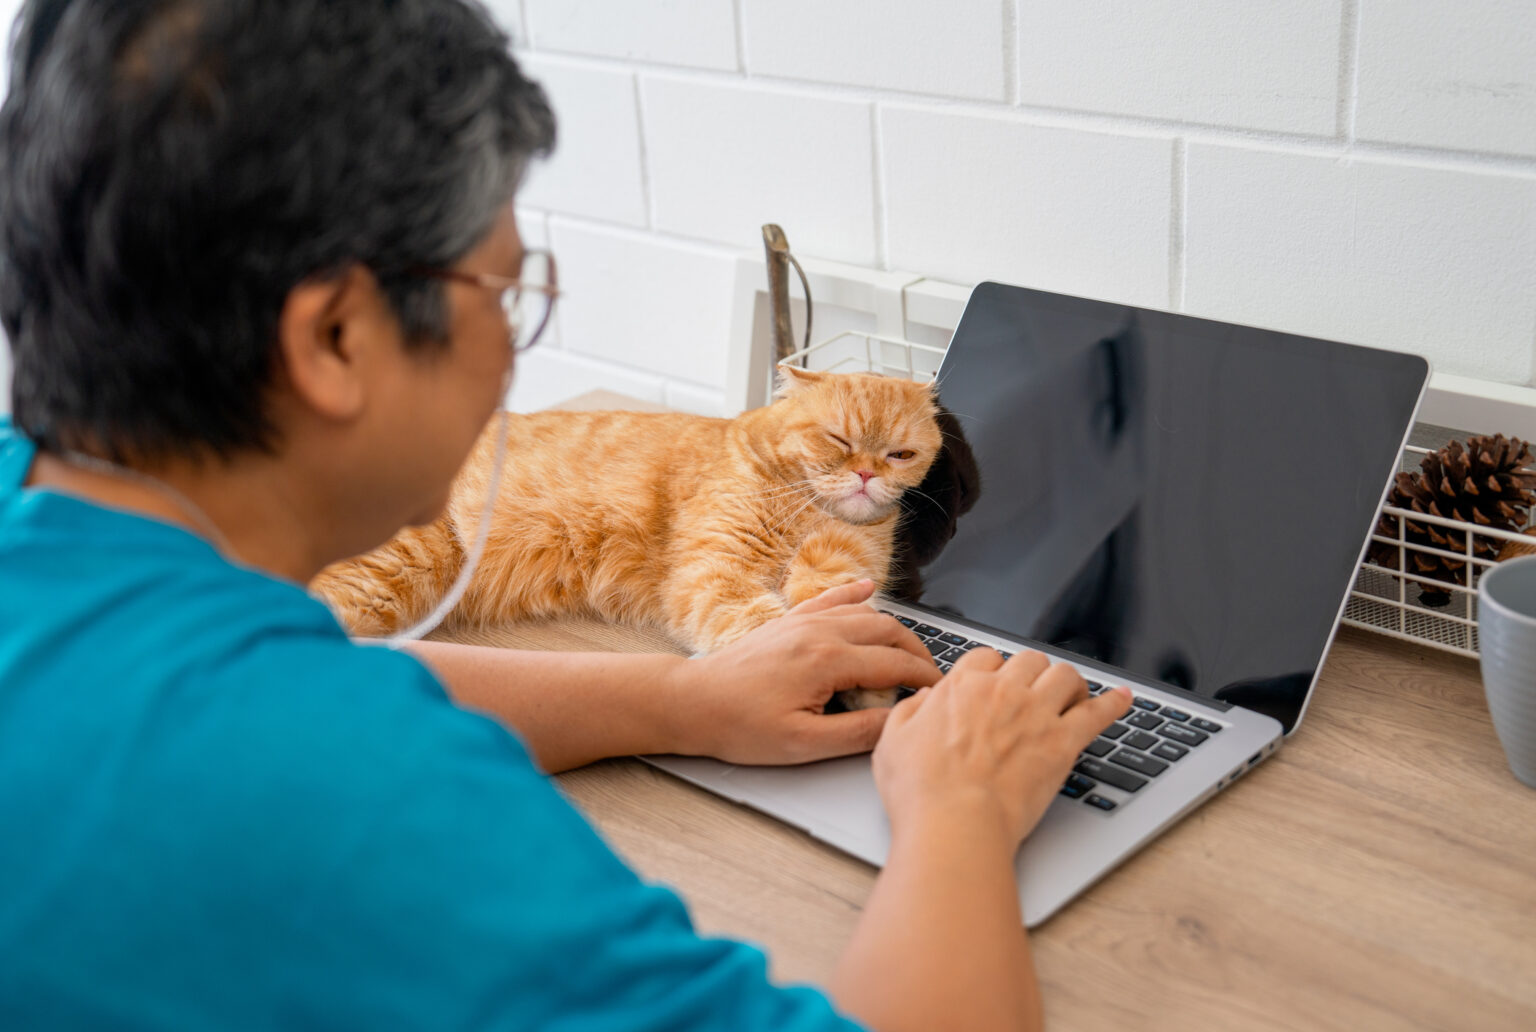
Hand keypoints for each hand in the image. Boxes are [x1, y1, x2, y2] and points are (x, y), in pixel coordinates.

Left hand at [673, 580, 941, 764]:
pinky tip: (869, 588)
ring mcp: (803, 621)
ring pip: (865, 613)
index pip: (894, 664)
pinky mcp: (788, 621)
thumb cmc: (740, 726)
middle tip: (932, 676)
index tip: (940, 692)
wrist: (693, 701)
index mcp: (827, 661)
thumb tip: (896, 722)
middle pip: (887, 631)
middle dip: (917, 652)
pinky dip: (855, 594)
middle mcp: (819, 631)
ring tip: (911, 652)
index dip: (923, 679)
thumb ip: (856, 732)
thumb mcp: (803, 744)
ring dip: (894, 629)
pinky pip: (830, 599)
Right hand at [873, 648, 1131, 847]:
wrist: (955, 824)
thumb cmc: (921, 792)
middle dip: (1031, 672)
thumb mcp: (892, 742)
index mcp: (962, 687)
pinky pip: (1098, 713)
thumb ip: (910, 711)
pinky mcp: (1063, 743)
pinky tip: (1124, 698)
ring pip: (1064, 675)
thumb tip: (924, 698)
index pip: (985, 657)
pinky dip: (1114, 703)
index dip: (991, 670)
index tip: (993, 684)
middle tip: (1032, 690)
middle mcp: (1002, 691)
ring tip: (1071, 694)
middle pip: (1028, 660)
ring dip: (1068, 682)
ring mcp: (1037, 714)